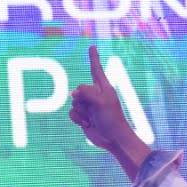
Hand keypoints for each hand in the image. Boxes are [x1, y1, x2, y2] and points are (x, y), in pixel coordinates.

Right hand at [69, 45, 147, 174]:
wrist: (114, 139)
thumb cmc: (112, 119)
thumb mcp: (101, 101)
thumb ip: (86, 92)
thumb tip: (74, 93)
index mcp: (104, 88)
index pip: (96, 69)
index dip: (93, 58)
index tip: (92, 46)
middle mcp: (95, 95)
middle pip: (79, 90)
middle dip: (82, 100)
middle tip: (94, 109)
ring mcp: (89, 106)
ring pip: (74, 103)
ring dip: (81, 112)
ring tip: (93, 118)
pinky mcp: (83, 117)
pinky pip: (72, 113)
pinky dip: (77, 119)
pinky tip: (87, 124)